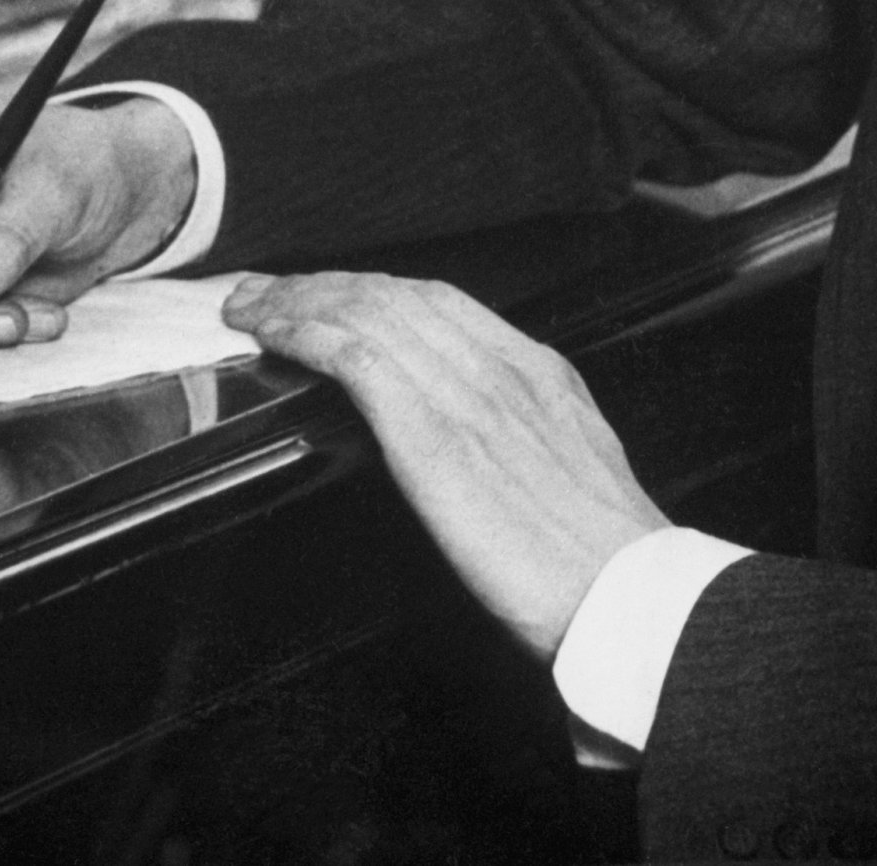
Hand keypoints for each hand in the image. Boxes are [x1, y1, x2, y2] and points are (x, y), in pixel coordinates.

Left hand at [222, 272, 668, 659]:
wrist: (626, 592)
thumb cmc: (606, 560)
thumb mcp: (578, 473)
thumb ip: (532, 443)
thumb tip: (492, 452)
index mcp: (539, 373)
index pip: (442, 303)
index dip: (376, 289)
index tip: (333, 292)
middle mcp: (501, 367)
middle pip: (397, 295)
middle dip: (327, 284)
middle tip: (268, 288)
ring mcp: (466, 393)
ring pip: (368, 313)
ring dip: (300, 301)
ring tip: (250, 307)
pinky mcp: (432, 431)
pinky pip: (355, 356)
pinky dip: (307, 334)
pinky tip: (273, 335)